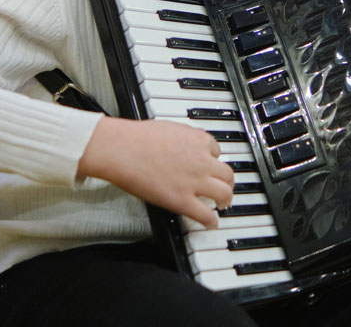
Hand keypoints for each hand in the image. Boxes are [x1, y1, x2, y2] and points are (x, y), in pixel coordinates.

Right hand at [78, 117, 232, 228]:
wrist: (123, 150)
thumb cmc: (137, 137)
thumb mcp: (168, 128)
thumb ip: (182, 138)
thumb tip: (182, 144)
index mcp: (198, 140)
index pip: (217, 151)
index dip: (214, 160)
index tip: (211, 166)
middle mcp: (202, 161)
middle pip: (227, 173)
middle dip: (227, 182)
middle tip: (224, 187)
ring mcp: (194, 181)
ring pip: (224, 193)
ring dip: (226, 200)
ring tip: (222, 204)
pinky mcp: (183, 200)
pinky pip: (206, 215)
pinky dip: (212, 221)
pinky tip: (211, 223)